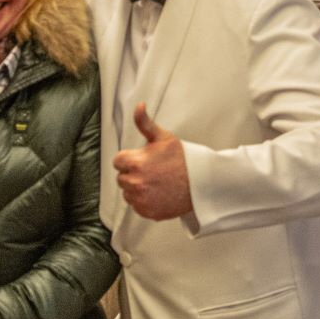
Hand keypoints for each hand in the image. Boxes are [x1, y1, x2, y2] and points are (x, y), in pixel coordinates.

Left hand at [112, 104, 193, 220]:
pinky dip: (145, 202)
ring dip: (137, 188)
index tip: (143, 159)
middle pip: (122, 178)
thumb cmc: (183, 159)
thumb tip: (138, 106)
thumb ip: (144, 123)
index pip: (118, 161)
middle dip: (133, 173)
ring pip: (128, 193)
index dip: (130, 159)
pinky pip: (138, 206)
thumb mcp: (163, 137)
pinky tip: (158, 193)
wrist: (201, 182)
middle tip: (152, 170)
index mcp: (135, 163)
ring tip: (156, 182)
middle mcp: (135, 183)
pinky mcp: (148, 212)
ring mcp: (141, 200)